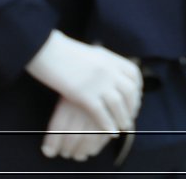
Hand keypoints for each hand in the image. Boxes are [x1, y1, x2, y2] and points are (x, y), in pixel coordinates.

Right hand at [25, 30, 141, 135]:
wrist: (48, 52)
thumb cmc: (64, 53)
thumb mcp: (92, 54)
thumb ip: (104, 63)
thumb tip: (110, 71)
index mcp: (111, 58)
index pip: (133, 75)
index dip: (137, 89)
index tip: (136, 99)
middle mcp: (110, 70)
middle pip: (129, 91)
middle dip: (132, 106)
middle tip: (129, 117)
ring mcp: (99, 82)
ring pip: (118, 104)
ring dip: (122, 118)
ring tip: (122, 127)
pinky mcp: (85, 95)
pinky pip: (101, 113)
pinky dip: (108, 124)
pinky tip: (110, 132)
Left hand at [41, 96, 115, 160]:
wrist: (103, 79)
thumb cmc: (81, 94)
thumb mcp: (66, 100)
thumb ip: (57, 125)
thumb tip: (48, 152)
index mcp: (69, 103)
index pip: (57, 129)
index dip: (52, 144)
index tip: (50, 152)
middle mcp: (84, 108)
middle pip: (72, 136)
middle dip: (67, 150)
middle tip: (66, 153)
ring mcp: (100, 112)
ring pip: (88, 139)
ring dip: (81, 152)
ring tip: (78, 155)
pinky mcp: (113, 116)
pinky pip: (103, 137)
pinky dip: (95, 148)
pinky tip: (90, 151)